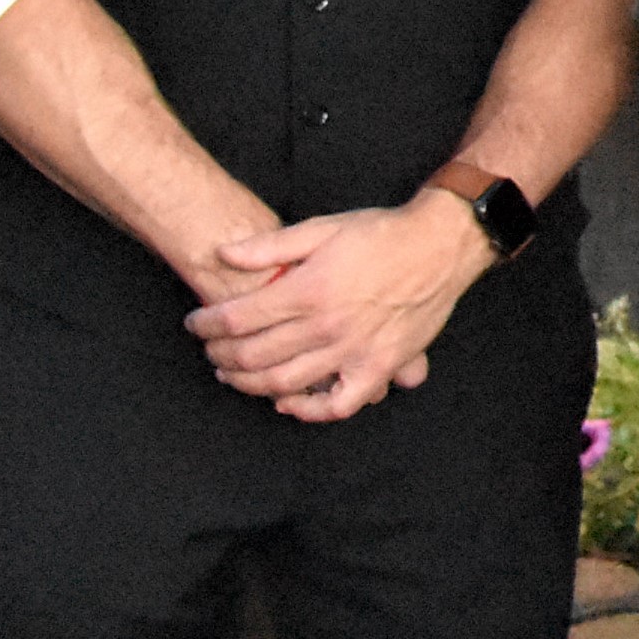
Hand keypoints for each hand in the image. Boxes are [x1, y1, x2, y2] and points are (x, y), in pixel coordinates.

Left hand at [186, 196, 481, 419]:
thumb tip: (224, 254)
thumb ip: (270, 246)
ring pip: (284, 383)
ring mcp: (354, 351)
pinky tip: (289, 403)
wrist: (441, 244)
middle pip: (253, 355)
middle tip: (211, 351)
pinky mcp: (379, 367)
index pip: (238, 319)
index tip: (197, 324)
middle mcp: (327, 326)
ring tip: (235, 376)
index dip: (208, 325)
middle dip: (220, 356)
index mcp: (309, 290)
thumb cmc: (383, 233)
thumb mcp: (323, 227)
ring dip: (249, 385)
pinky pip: (338, 404)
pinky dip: (309, 411)